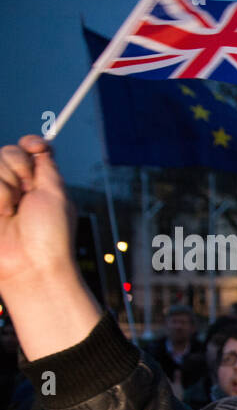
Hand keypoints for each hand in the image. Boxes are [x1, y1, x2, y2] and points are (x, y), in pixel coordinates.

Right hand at [0, 135, 76, 288]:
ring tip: (11, 211)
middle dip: (18, 169)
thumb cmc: (50, 236)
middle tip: (27, 195)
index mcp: (39, 183)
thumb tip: (41, 145)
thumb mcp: (57, 195)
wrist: (30, 266)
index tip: (35, 146)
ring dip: (5, 186)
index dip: (30, 143)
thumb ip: (47, 167)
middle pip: (7, 152)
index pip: (27, 149)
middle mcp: (16, 186)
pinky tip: (1, 213)